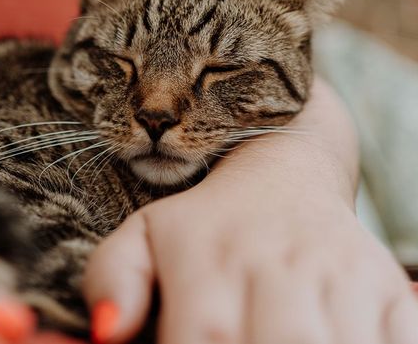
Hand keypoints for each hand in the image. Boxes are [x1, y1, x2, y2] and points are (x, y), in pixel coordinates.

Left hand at [82, 80, 417, 343]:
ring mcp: (338, 279)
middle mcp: (276, 270)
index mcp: (208, 264)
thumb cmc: (201, 218)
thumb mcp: (143, 235)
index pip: (203, 341)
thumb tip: (105, 334)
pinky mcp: (387, 287)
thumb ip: (114, 279)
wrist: (282, 168)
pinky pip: (397, 339)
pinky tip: (339, 343)